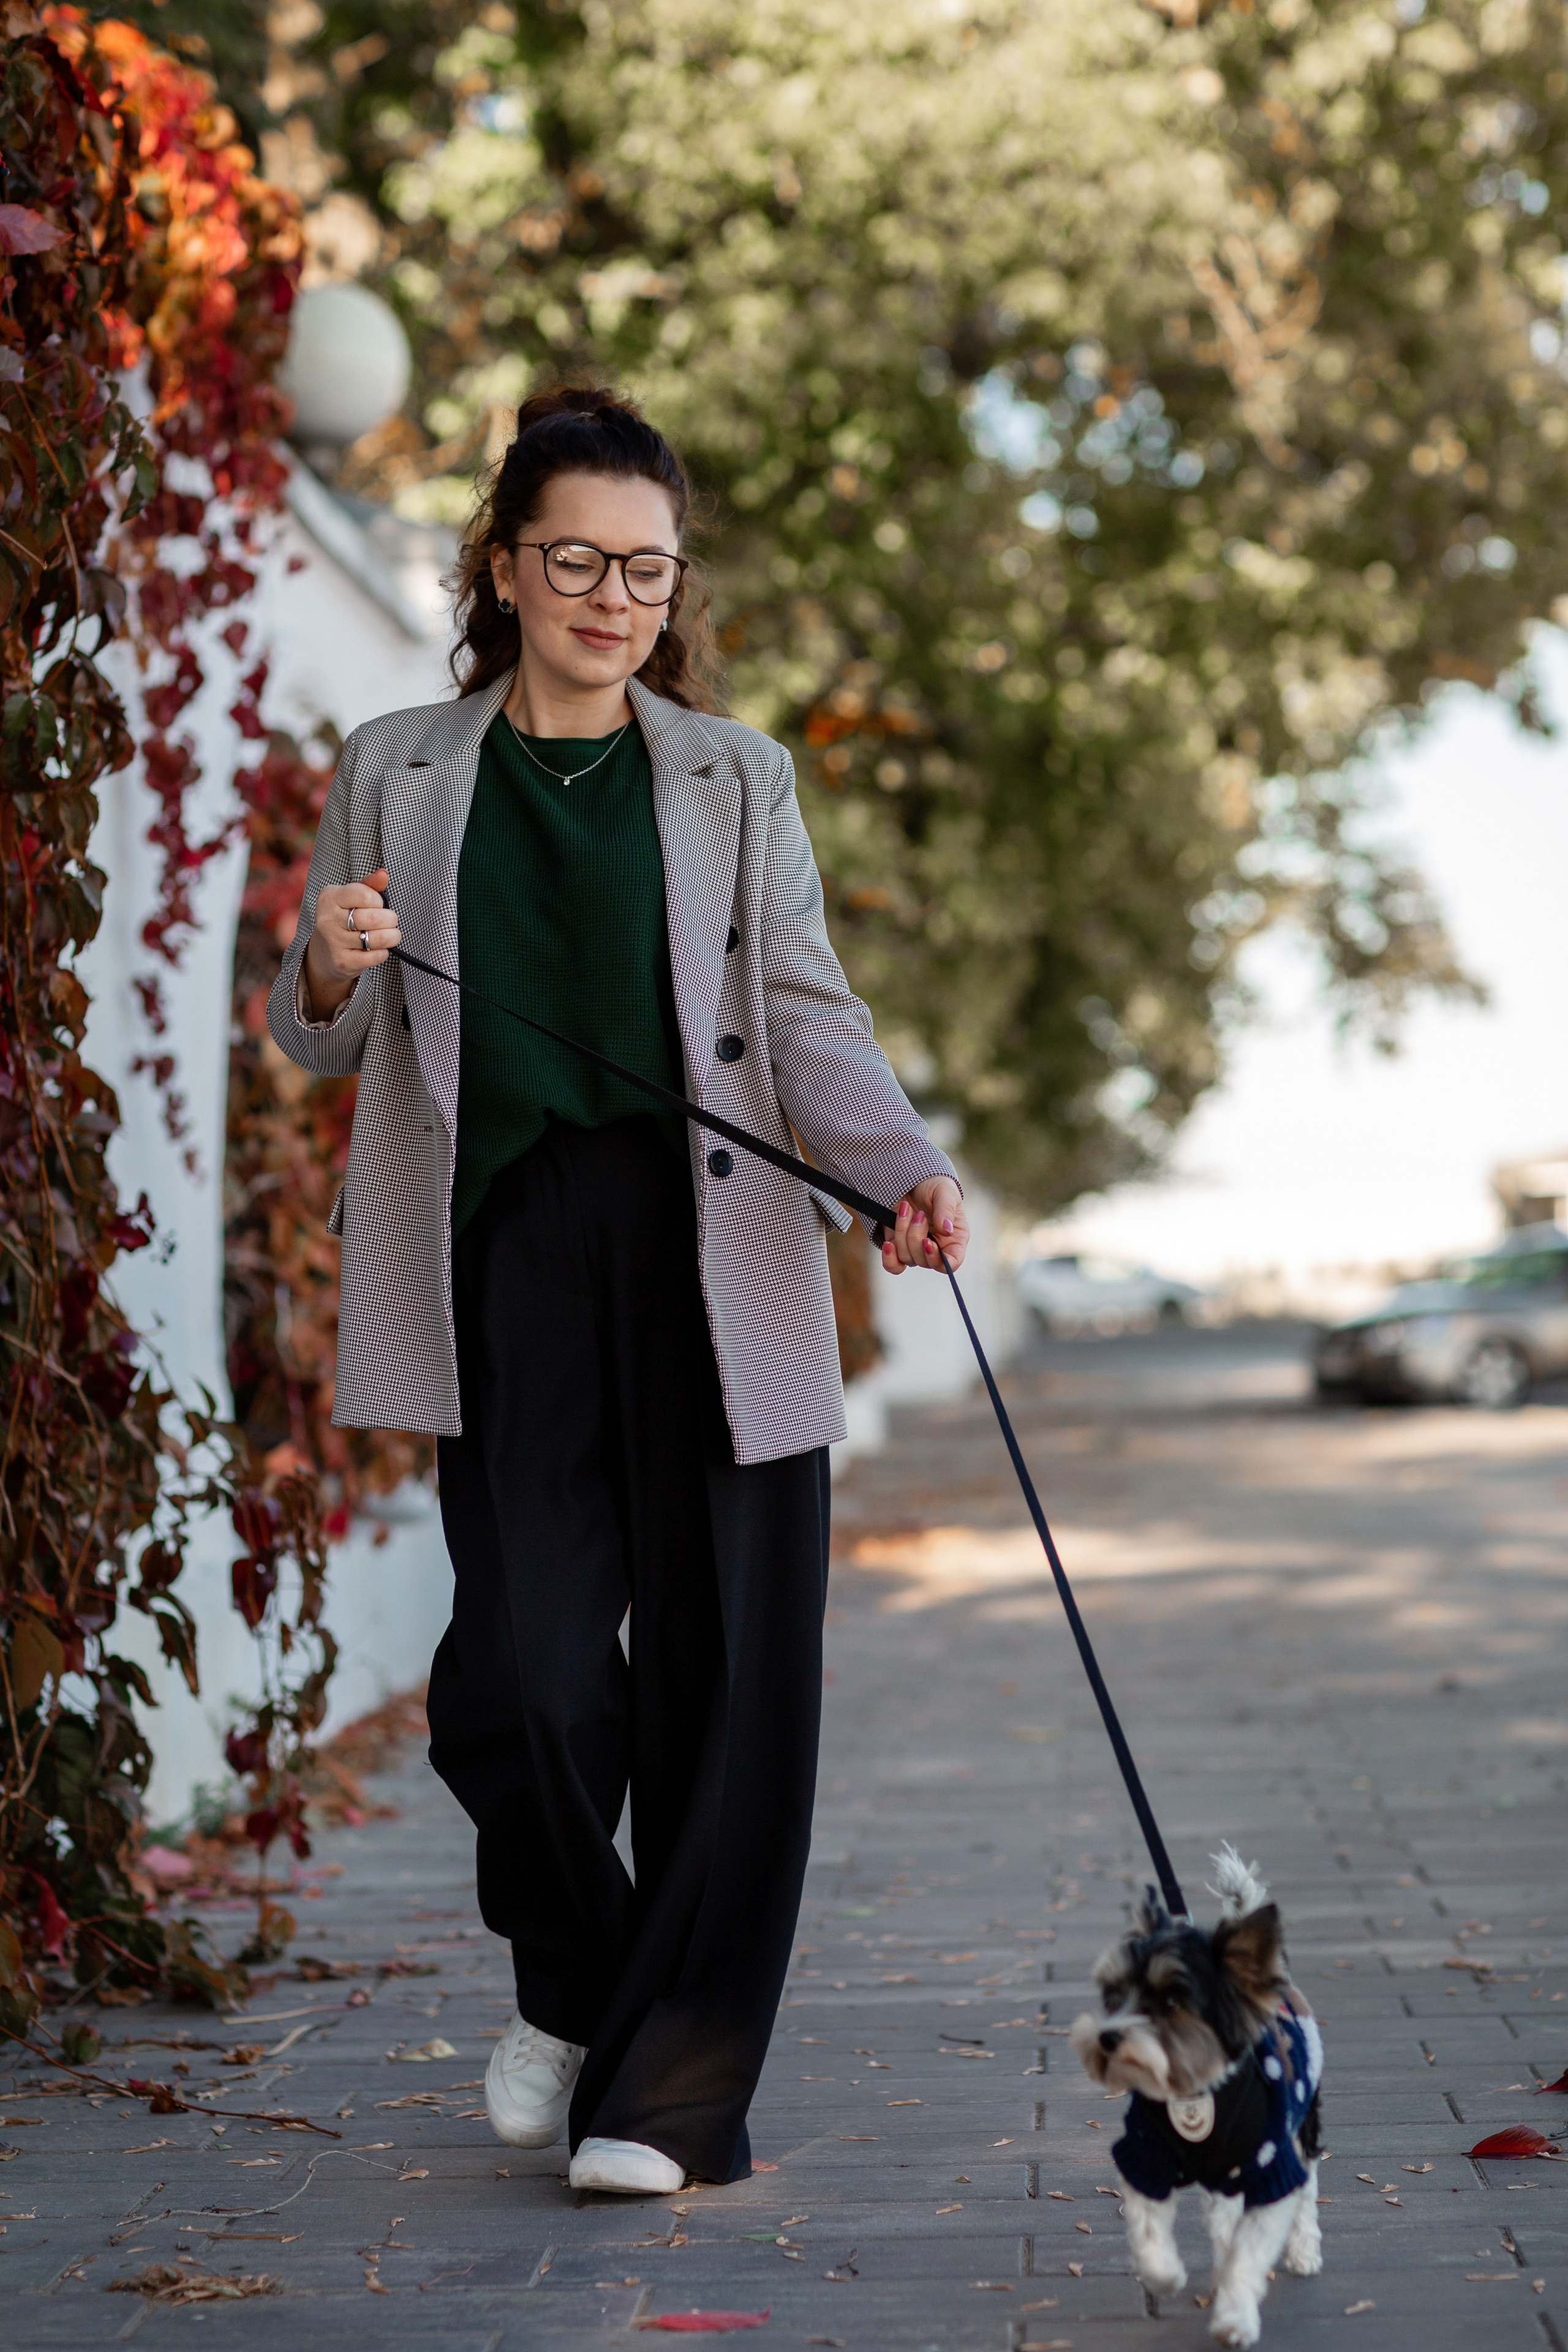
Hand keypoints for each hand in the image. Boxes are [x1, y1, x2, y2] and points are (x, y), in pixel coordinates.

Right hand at [304, 868, 400, 1016]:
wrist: (326, 952)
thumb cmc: (346, 917)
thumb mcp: (353, 897)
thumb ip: (369, 885)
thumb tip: (384, 873)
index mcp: (329, 897)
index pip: (365, 895)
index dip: (379, 901)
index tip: (378, 905)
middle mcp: (326, 919)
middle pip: (372, 918)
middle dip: (390, 920)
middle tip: (392, 921)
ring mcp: (333, 942)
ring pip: (375, 938)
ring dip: (391, 937)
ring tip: (392, 935)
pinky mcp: (342, 962)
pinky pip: (374, 957)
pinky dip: (384, 953)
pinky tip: (381, 949)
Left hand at [880, 1177, 967, 1275]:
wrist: (911, 1179)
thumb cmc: (934, 1184)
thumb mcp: (944, 1191)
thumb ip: (946, 1209)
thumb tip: (947, 1230)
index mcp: (954, 1238)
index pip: (952, 1262)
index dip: (938, 1259)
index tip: (927, 1242)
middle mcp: (937, 1248)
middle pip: (925, 1261)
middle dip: (916, 1237)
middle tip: (918, 1213)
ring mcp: (916, 1249)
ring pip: (907, 1258)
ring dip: (902, 1233)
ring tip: (905, 1210)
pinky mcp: (899, 1246)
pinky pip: (894, 1265)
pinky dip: (890, 1258)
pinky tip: (888, 1244)